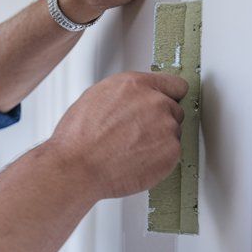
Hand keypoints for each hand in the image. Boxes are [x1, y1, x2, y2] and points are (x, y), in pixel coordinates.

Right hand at [46, 72, 187, 201]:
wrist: (77, 167)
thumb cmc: (78, 138)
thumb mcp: (96, 97)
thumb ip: (125, 95)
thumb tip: (134, 99)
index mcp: (136, 85)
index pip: (174, 84)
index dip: (169, 96)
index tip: (167, 102)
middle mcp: (155, 102)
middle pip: (174, 110)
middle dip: (160, 121)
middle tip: (137, 134)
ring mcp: (166, 127)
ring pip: (173, 134)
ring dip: (159, 141)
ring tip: (131, 150)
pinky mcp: (171, 152)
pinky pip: (172, 154)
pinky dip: (159, 160)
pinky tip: (136, 161)